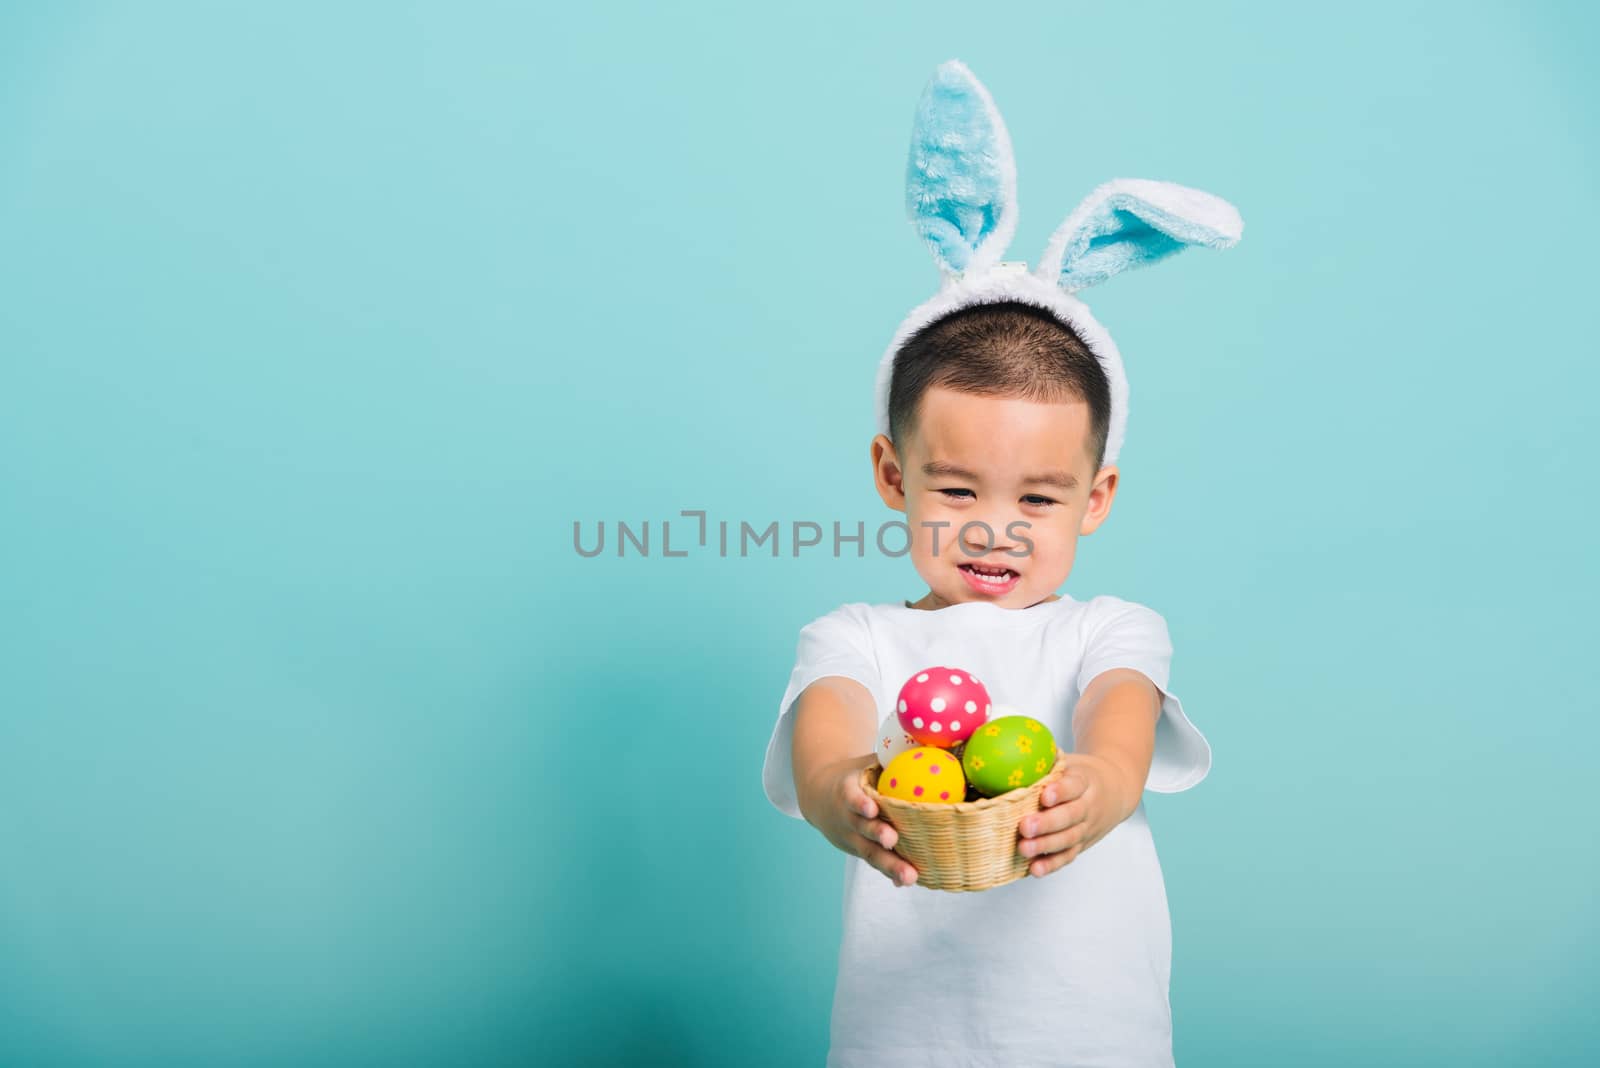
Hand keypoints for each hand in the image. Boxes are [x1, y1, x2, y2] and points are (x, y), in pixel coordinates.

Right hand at [800, 754, 919, 887]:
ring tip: (908, 876)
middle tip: (892, 840)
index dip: (860, 803)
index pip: (851, 797)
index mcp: (846, 792)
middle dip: (877, 835)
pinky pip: (875, 863)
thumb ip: (892, 760)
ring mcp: (852, 838)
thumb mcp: (865, 764)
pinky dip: (889, 873)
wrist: (819, 795)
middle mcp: (847, 818)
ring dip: (889, 865)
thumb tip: (931, 747)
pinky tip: (904, 882)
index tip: (872, 808)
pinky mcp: (860, 851)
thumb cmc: (855, 776)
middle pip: (863, 829)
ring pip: (871, 853)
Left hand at [1015, 753, 1137, 877]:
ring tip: (1023, 848)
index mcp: (1085, 782)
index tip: (1045, 795)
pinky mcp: (1082, 844)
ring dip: (1045, 846)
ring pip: (1068, 839)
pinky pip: (1068, 856)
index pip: (1074, 786)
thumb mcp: (1071, 761)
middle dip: (1046, 823)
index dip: (1061, 791)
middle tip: (1025, 826)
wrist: (1116, 789)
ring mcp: (1086, 828)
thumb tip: (1017, 748)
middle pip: (1070, 817)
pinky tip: (1034, 869)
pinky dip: (1051, 864)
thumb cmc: (1083, 774)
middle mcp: (1088, 807)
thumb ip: (1048, 759)